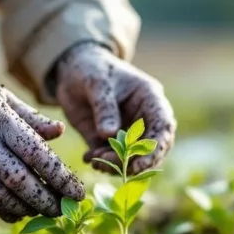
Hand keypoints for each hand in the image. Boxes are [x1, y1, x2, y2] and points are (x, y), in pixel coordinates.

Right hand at [0, 50, 84, 221]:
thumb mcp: (0, 96)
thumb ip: (31, 118)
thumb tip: (59, 133)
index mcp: (1, 121)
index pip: (38, 156)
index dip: (61, 178)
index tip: (77, 193)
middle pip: (20, 182)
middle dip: (45, 201)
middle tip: (62, 211)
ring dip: (22, 209)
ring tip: (38, 212)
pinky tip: (10, 211)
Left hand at [55, 43, 175, 174]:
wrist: (70, 70)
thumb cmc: (90, 68)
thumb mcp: (96, 82)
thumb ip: (104, 107)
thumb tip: (109, 134)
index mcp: (149, 99)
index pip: (163, 127)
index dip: (155, 148)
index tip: (138, 164)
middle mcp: (143, 119)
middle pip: (150, 148)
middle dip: (133, 161)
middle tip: (109, 165)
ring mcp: (126, 131)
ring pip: (131, 157)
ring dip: (115, 165)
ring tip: (95, 159)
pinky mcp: (108, 141)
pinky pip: (111, 158)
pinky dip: (101, 162)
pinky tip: (88, 157)